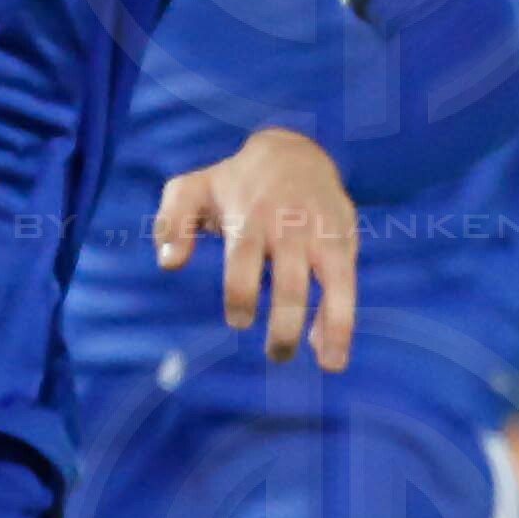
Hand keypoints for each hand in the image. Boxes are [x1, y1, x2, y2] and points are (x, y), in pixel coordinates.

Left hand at [155, 127, 359, 369]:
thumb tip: (170, 265)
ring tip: (329, 365)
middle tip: (276, 355)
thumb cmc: (235, 182)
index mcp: (249, 219)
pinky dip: (342, 318)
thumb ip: (171, 222)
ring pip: (333, 282)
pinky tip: (332, 350)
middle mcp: (289, 229)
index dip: (242, 296)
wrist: (296, 151)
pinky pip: (348, 284)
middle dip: (285, 324)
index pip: (244, 263)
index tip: (241, 321)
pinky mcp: (344, 241)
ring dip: (332, 325)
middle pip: (291, 282)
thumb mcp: (193, 188)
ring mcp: (320, 235)